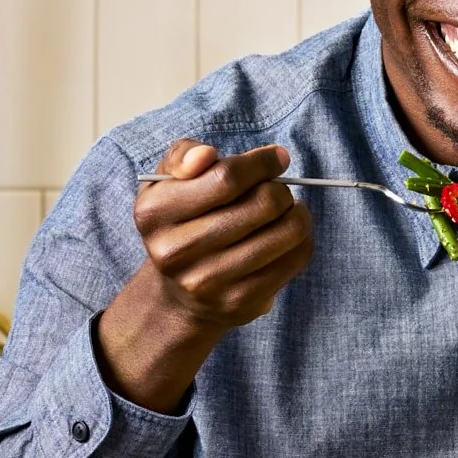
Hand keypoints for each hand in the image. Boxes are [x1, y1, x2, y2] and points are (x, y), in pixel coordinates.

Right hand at [94, 139, 314, 410]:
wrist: (179, 294)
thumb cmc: (182, 221)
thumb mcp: (168, 183)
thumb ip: (184, 155)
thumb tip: (206, 156)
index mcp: (155, 213)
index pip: (228, 177)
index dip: (262, 163)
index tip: (277, 158)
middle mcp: (177, 251)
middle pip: (263, 204)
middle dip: (281, 189)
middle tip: (279, 190)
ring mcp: (209, 281)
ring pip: (286, 232)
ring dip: (297, 214)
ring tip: (288, 211)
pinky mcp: (239, 302)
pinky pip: (294, 259)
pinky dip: (301, 241)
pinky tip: (288, 237)